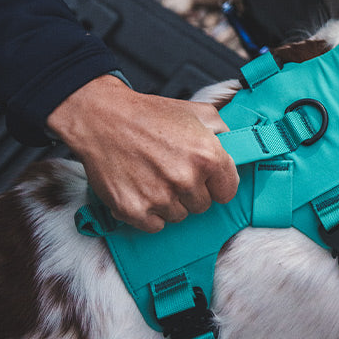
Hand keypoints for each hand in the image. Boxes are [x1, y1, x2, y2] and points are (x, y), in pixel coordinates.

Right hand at [47, 75, 239, 232]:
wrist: (102, 119)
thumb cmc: (149, 114)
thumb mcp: (197, 112)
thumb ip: (223, 131)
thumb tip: (236, 147)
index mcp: (207, 156)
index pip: (228, 191)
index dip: (217, 185)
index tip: (206, 179)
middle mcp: (186, 180)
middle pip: (203, 206)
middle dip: (191, 192)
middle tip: (172, 172)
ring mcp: (160, 197)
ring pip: (179, 216)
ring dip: (170, 202)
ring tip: (154, 177)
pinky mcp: (134, 210)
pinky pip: (155, 226)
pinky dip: (149, 213)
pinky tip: (141, 190)